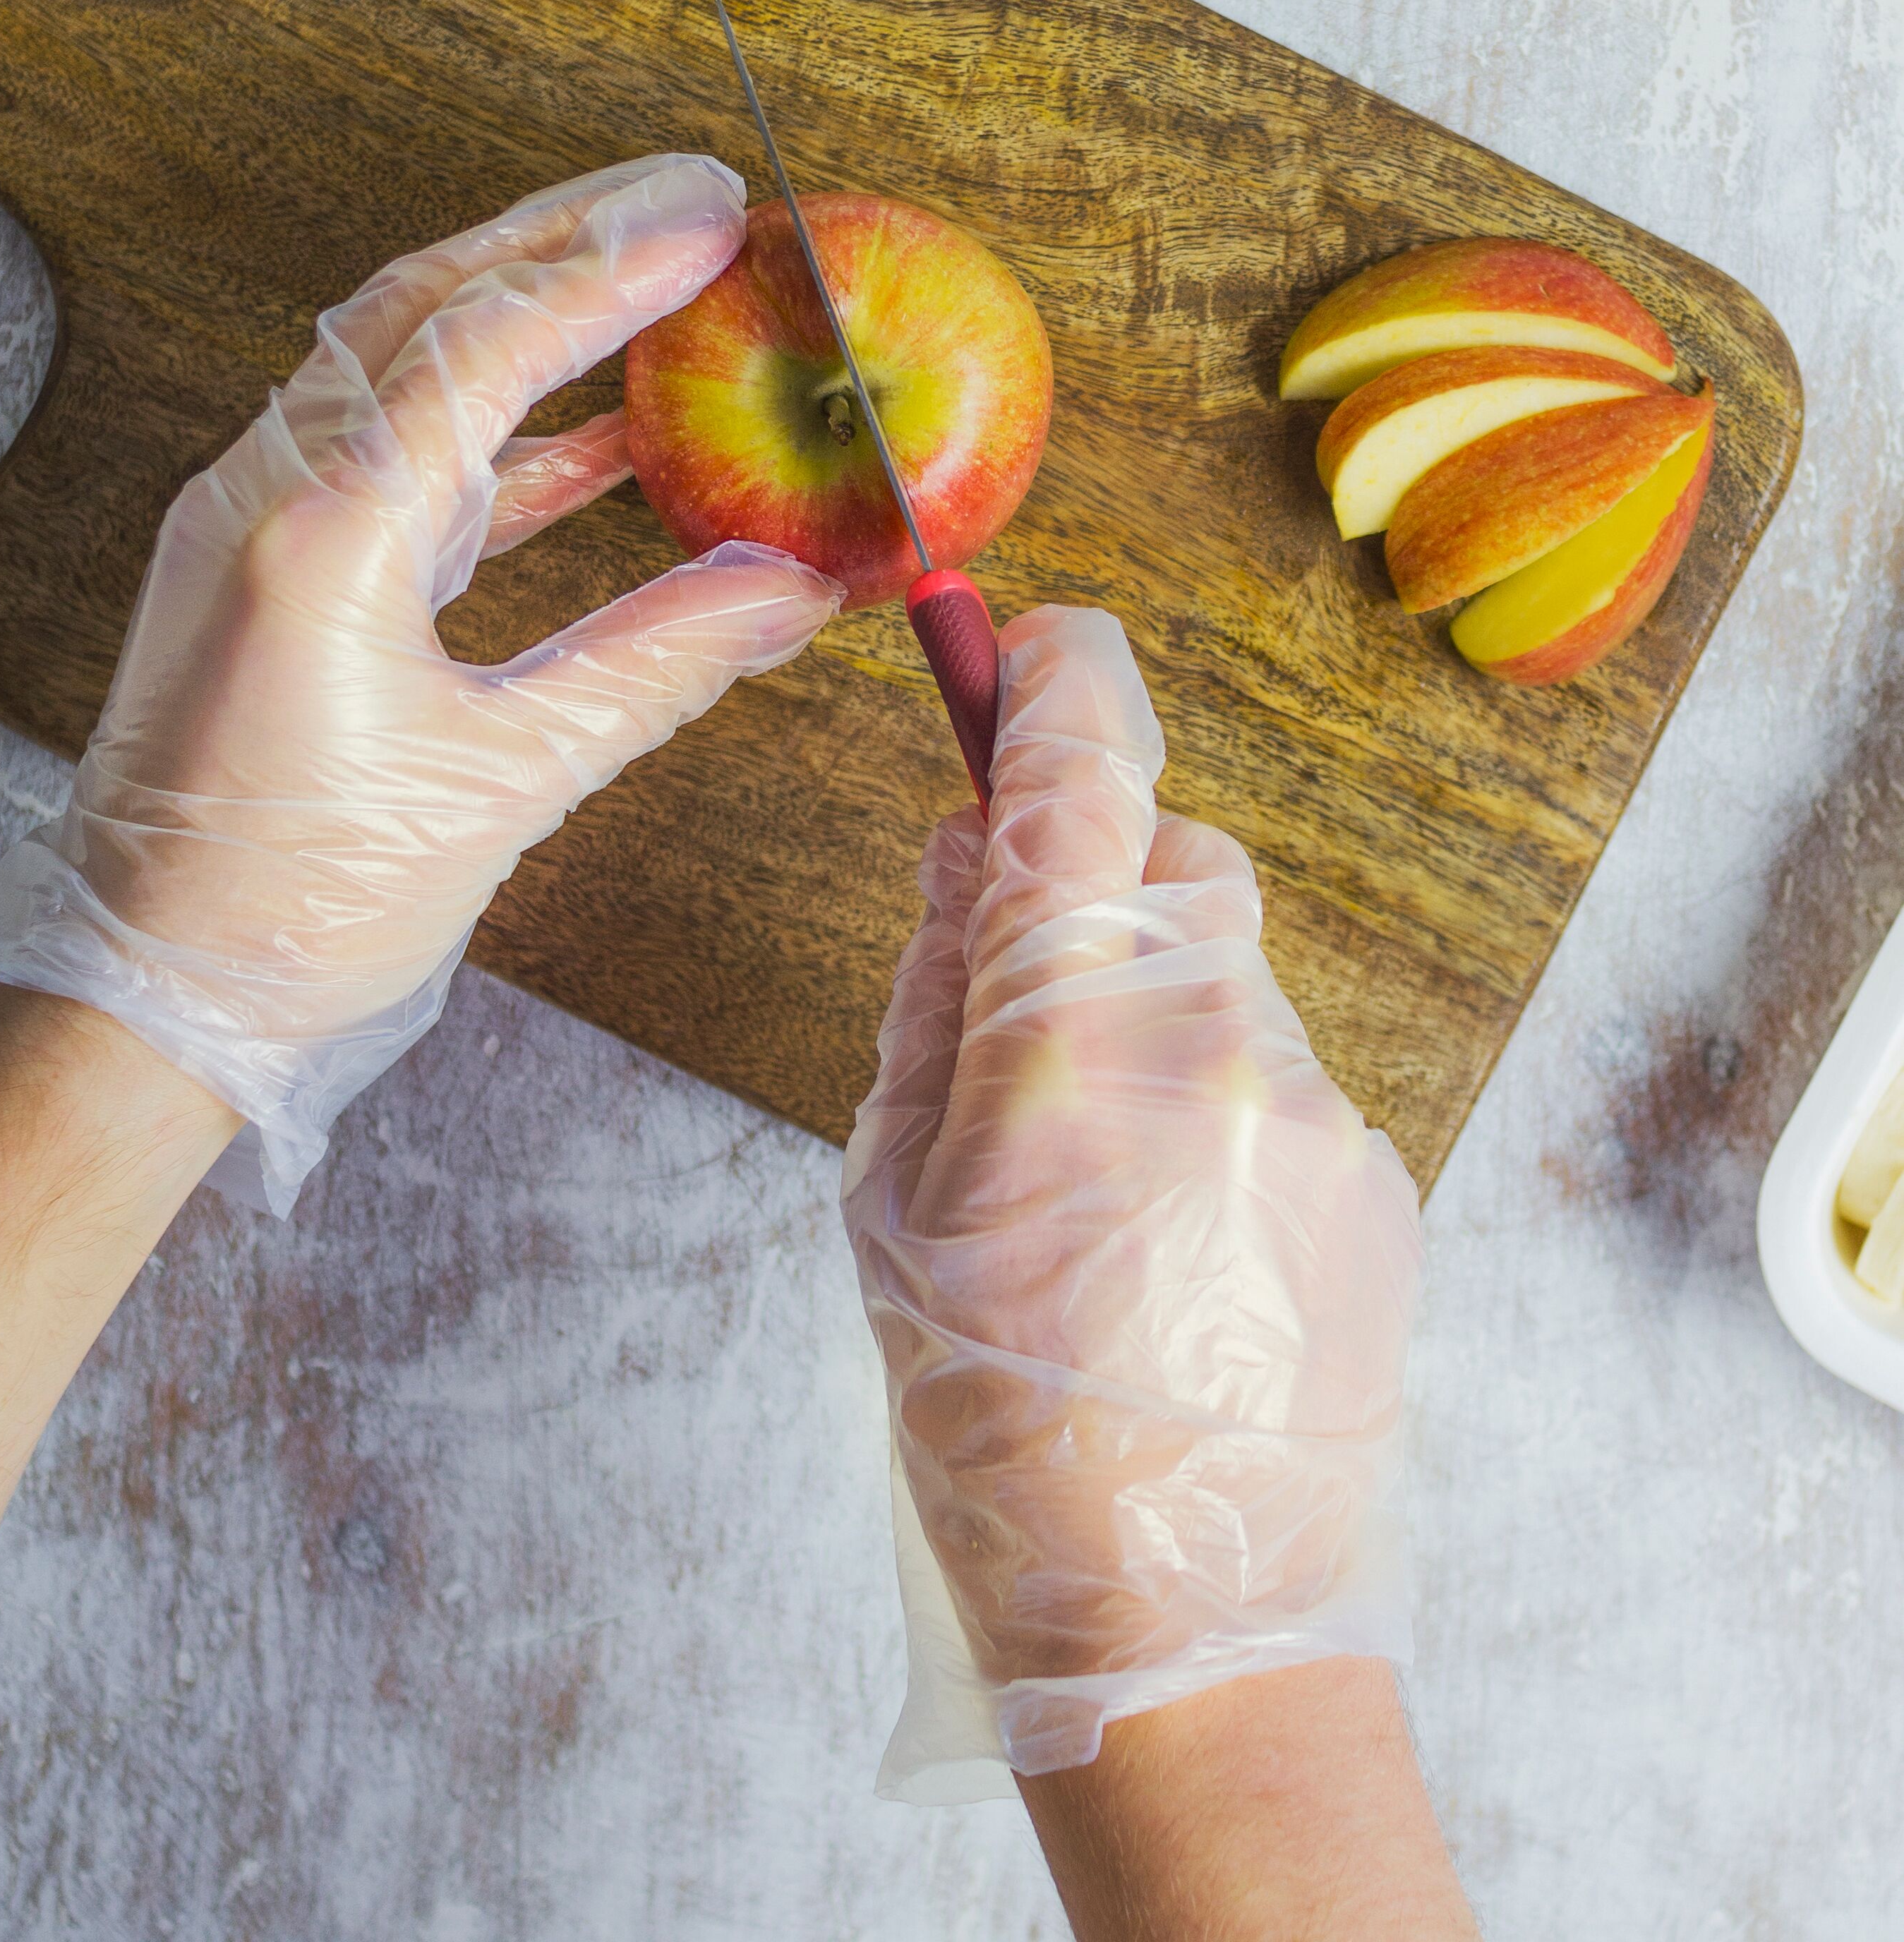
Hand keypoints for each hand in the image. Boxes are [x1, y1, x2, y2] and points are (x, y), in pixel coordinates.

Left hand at [0, 156, 841, 1208]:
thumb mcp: (504, 783)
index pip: (484, 344)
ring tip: (647, 278)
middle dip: (561, 235)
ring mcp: (250, 519)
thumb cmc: (292, 909)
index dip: (611, 268)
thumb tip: (788, 590)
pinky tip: (589, 440)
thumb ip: (655, 665)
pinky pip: (382, 448)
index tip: (713, 218)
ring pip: (392, 358)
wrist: (141, 997)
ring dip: (520, 307)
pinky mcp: (260, 563)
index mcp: (323, 533)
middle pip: (423, 302)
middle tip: (686, 196)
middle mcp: (267, 493)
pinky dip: (486, 421)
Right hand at [842, 606, 1419, 1792]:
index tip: (1028, 641)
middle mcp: (1205, 1039)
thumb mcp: (893, 1199)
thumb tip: (960, 853)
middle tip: (1036, 1008)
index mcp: (1061, 1037)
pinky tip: (1183, 1240)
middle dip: (1102, 889)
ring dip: (1162, 1013)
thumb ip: (932, 1000)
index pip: (1076, 776)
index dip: (1051, 679)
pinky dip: (1224, 1105)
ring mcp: (1309, 1104)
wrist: (1183, 1626)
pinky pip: (1280, 1071)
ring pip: (1227, 970)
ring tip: (1109, 1180)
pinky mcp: (1375, 1167)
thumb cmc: (997, 1428)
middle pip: (1171, 858)